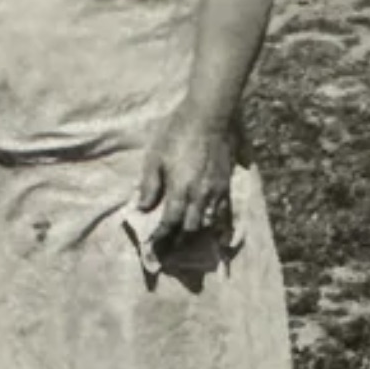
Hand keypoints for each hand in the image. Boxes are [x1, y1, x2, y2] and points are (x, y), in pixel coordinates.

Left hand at [134, 106, 237, 254]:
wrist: (210, 115)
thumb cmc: (178, 132)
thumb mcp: (155, 156)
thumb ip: (150, 184)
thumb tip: (142, 206)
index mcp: (180, 190)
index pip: (170, 223)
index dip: (161, 237)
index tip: (154, 247)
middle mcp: (200, 196)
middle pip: (190, 228)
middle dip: (179, 242)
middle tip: (170, 253)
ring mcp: (217, 191)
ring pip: (208, 223)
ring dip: (197, 235)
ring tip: (188, 244)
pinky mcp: (227, 183)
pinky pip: (224, 211)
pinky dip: (217, 224)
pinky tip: (215, 230)